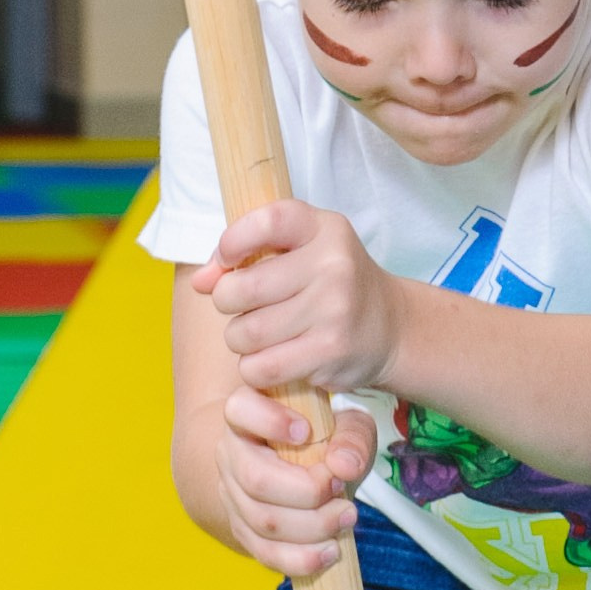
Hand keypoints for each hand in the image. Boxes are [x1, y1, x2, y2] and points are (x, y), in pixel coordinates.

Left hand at [193, 199, 397, 397]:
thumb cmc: (330, 284)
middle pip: (242, 289)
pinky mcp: (330, 351)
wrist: (390, 326)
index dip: (232, 242)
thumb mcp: (299, 252)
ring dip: (240, 339)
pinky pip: (262, 366)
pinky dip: (255, 368)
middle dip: (227, 302)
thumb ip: (247, 255)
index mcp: (323, 229)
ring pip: (245, 333)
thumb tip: (200, 282)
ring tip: (260, 335)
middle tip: (243, 307)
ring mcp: (334, 310)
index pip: (266, 221)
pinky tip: (272, 359)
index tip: (227, 260)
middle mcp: (333, 265)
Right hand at [215, 382, 375, 577]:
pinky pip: (265, 552)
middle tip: (340, 487)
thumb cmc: (322, 438)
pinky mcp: (242, 528)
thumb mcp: (346, 425)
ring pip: (262, 521)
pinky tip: (331, 551)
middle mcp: (231, 453)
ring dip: (312, 527)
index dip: (269, 421)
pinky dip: (302, 558)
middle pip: (255, 479)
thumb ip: (352, 437)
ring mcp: (231, 494)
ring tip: (346, 517)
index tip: (305, 431)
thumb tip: (344, 466)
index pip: (240, 409)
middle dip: (306, 492)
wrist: (300, 467)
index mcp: (248, 414)